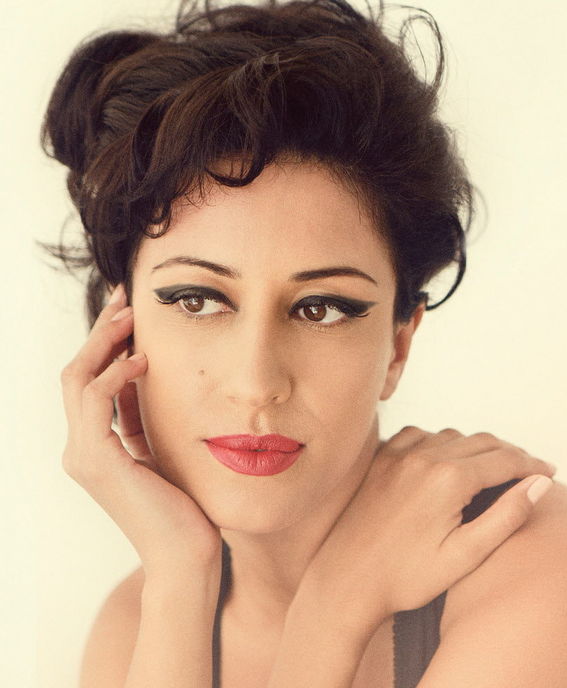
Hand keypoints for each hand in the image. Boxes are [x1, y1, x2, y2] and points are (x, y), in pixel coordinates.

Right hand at [60, 284, 221, 577]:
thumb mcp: (163, 447)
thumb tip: (145, 371)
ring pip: (77, 378)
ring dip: (103, 341)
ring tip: (133, 317)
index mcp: (96, 445)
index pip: (90, 380)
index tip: (132, 310)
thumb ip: (144, 416)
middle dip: (101, 331)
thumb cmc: (185, 503)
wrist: (187, 554)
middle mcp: (82, 448)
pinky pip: (94, 401)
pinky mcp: (98, 462)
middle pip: (77, 371)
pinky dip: (114, 373)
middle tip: (126, 297)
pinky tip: (143, 358)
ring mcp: (84, 455)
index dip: (106, 342)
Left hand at [304, 426, 555, 627]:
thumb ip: (507, 515)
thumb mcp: (466, 555)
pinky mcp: (382, 459)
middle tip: (529, 470)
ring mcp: (399, 454)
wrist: (346, 580)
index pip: (505, 459)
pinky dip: (441, 441)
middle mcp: (425, 456)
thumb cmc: (407, 578)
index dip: (533, 464)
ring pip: (453, 435)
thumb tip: (540, 484)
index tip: (550, 471)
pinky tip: (446, 456)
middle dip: (510, 454)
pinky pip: (420, 435)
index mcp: (450, 478)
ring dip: (477, 446)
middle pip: (482, 442)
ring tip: (494, 466)